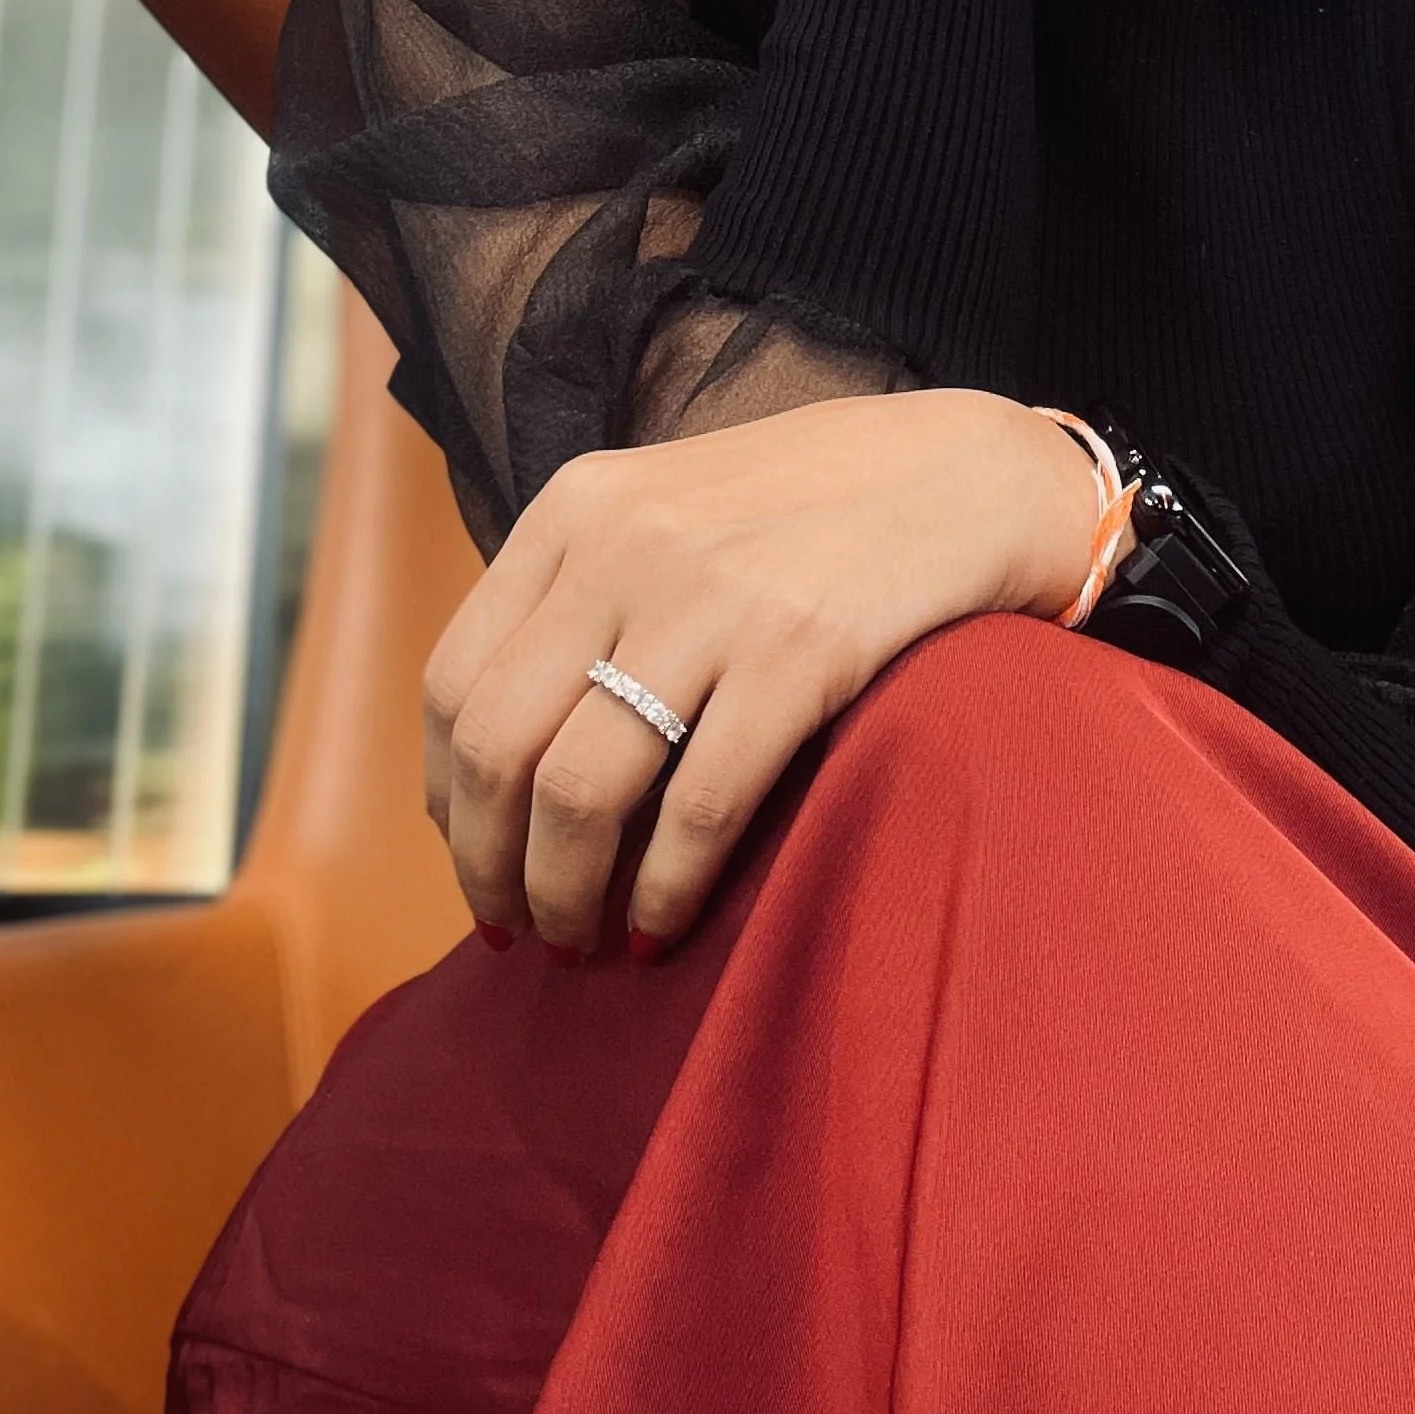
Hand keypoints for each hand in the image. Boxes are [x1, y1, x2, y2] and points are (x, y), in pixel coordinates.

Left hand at [421, 389, 1098, 956]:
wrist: (968, 472)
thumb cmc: (814, 510)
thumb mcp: (670, 509)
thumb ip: (584, 594)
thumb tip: (496, 754)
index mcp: (576, 509)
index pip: (454, 680)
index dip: (446, 798)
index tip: (475, 858)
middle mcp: (623, 545)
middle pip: (497, 744)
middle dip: (490, 864)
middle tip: (517, 928)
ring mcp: (711, 597)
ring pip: (579, 789)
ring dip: (566, 893)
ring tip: (585, 941)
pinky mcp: (799, 652)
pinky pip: (697, 808)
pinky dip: (666, 890)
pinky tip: (666, 925)